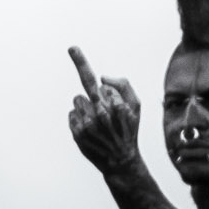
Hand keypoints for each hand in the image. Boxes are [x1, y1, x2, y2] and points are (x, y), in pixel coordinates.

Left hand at [67, 46, 142, 175]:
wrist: (120, 160)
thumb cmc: (129, 129)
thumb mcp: (136, 106)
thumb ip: (123, 86)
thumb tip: (101, 78)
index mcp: (114, 105)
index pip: (97, 82)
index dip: (85, 66)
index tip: (72, 47)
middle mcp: (99, 114)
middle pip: (86, 89)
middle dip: (91, 91)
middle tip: (79, 63)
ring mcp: (86, 125)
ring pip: (77, 101)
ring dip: (86, 107)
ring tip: (99, 122)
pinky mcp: (76, 134)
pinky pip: (71, 114)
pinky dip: (79, 119)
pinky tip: (91, 130)